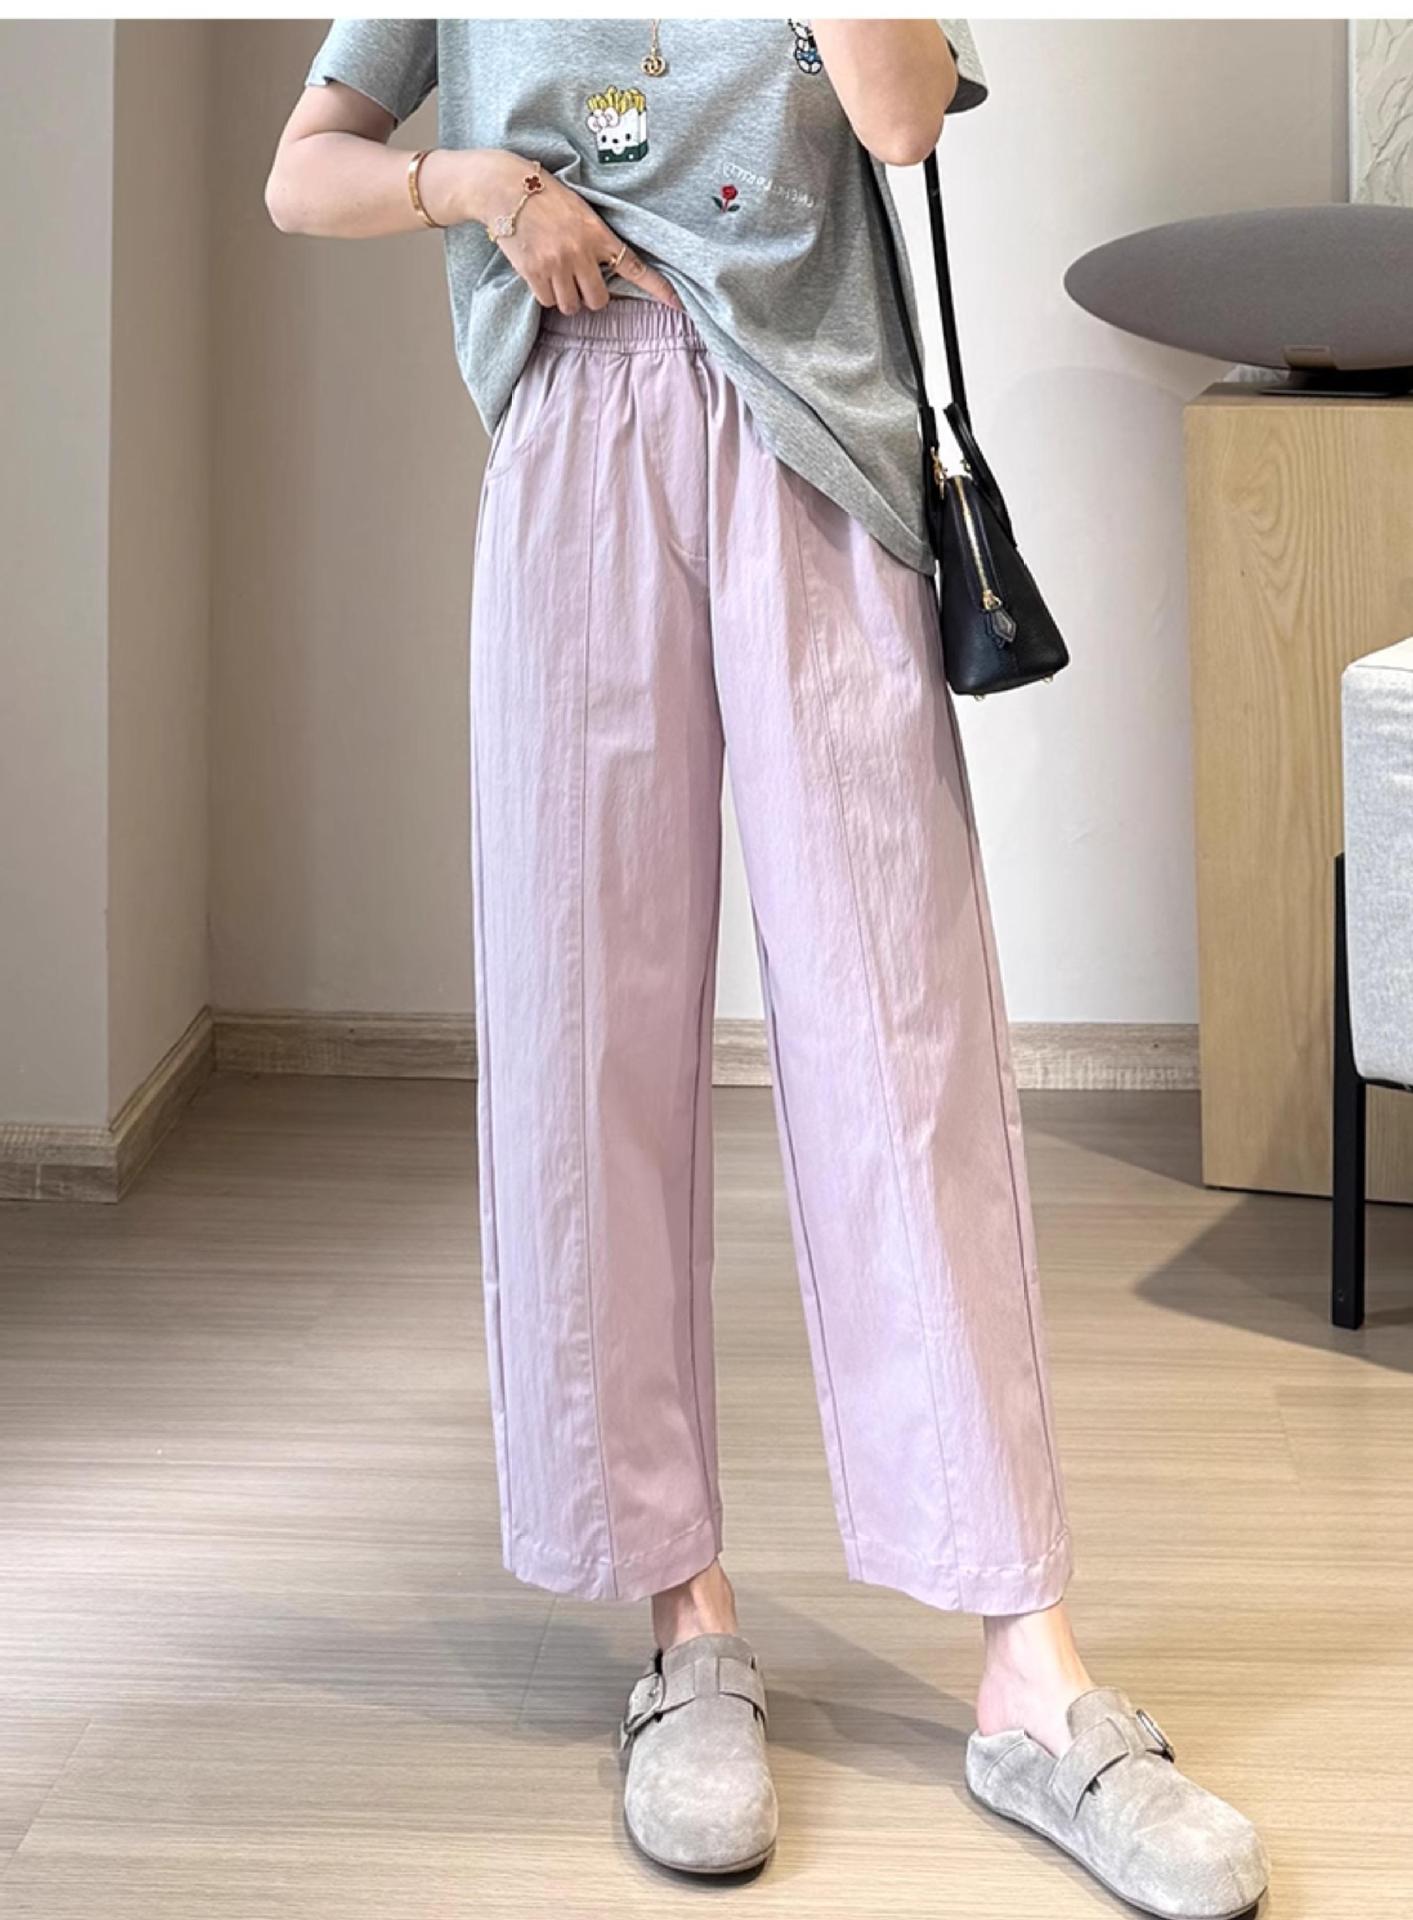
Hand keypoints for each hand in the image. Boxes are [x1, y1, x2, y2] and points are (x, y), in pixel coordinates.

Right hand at [487, 154, 680, 314]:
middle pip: (598, 301)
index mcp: (597, 234)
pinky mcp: (534, 273)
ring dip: (565, 296)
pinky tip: (538, 271)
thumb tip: (605, 271)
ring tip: (555, 272)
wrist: (504, 188)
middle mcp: (580, 252)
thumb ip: (596, 239)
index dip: (658, 288)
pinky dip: (544, 293)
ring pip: (571, 306)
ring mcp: (557, 264)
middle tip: (577, 279)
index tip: (678, 304)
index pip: (634, 266)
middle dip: (589, 295)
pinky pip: (547, 301)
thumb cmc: (544, 196)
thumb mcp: (579, 210)